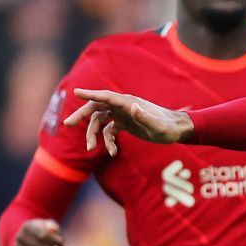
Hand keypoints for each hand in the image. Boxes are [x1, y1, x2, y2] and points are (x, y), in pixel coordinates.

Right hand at [11, 218, 63, 245]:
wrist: (22, 239)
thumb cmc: (40, 231)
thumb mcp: (47, 225)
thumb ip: (53, 226)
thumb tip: (54, 230)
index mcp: (28, 226)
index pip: (45, 235)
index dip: (56, 240)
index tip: (62, 243)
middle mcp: (20, 237)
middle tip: (48, 245)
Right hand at [65, 89, 194, 154]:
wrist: (177, 130)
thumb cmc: (169, 128)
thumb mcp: (158, 125)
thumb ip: (145, 117)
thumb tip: (132, 107)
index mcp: (128, 103)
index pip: (105, 96)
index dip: (90, 94)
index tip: (75, 92)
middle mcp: (123, 106)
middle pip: (97, 107)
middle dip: (82, 115)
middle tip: (68, 124)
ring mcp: (123, 114)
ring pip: (100, 121)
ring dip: (93, 133)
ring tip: (89, 148)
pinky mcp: (126, 124)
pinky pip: (110, 130)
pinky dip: (107, 141)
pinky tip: (112, 152)